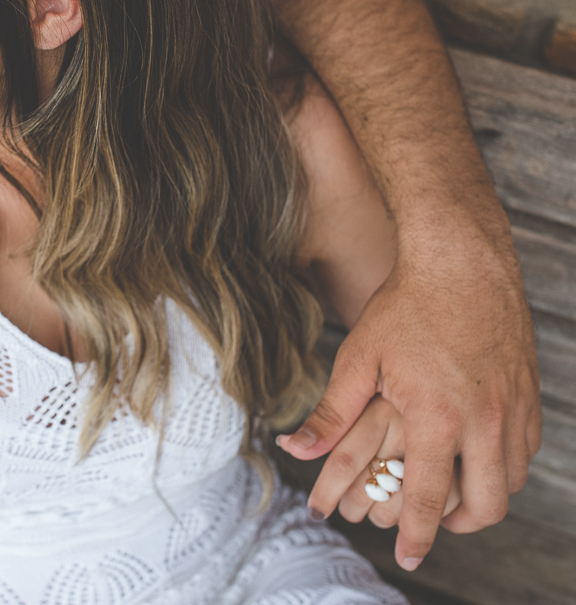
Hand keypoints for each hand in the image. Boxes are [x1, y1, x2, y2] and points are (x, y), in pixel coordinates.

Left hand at [278, 223, 540, 570]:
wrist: (461, 261)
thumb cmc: (403, 308)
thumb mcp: (358, 360)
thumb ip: (331, 414)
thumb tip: (293, 450)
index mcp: (437, 419)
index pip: (428, 499)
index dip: (416, 536)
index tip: (410, 560)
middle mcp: (483, 421)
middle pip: (484, 505)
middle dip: (457, 526)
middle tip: (431, 525)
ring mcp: (513, 407)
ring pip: (510, 480)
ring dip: (482, 496)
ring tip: (452, 494)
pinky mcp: (528, 391)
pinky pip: (525, 448)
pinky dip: (503, 463)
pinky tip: (479, 454)